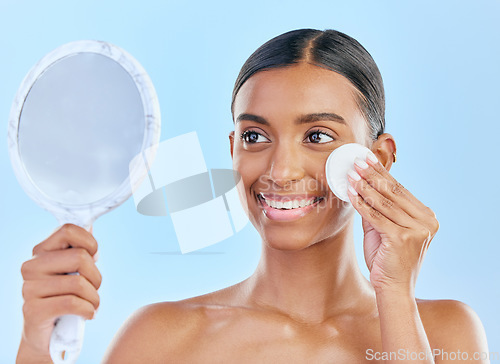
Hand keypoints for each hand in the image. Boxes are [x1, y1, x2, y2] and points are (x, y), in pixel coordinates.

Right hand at [17, 224, 100, 360]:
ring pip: (79, 283)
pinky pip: (72, 303)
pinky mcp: (33, 310)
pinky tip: (88, 314)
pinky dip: (88, 310)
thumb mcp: (73, 270)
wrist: (47, 334)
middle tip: (93, 288)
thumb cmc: (64, 297)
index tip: (93, 257)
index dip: (90, 243)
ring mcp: (29, 288)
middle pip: (80, 257)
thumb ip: (80, 248)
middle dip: (96, 276)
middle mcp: (31, 266)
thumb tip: (89, 223)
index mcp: (41, 251)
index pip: (68, 229)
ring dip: (94, 298)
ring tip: (91, 304)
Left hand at [346, 154, 438, 295]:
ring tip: (351, 173)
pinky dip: (361, 203)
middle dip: (372, 175)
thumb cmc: (387, 260)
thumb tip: (362, 184)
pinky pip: (376, 216)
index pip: (400, 190)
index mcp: (426, 217)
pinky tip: (351, 192)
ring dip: (365, 186)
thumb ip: (377, 209)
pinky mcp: (402, 238)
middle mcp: (426, 221)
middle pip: (393, 192)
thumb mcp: (384, 229)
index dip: (382, 173)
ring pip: (384, 202)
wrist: (394, 288)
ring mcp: (417, 230)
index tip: (368, 159)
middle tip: (357, 161)